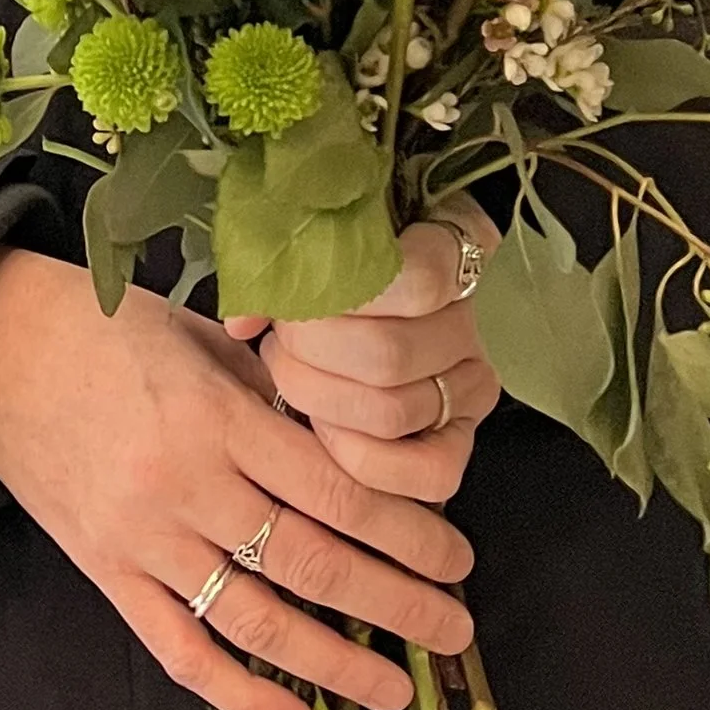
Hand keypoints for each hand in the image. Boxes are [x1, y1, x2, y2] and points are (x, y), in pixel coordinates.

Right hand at [0, 249, 475, 709]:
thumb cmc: (103, 330)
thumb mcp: (198, 339)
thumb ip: (269, 395)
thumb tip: (348, 448)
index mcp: (216, 416)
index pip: (334, 492)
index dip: (407, 534)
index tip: (456, 557)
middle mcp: (185, 485)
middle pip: (310, 563)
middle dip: (397, 605)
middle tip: (456, 631)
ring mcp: (142, 539)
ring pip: (256, 623)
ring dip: (337, 665)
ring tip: (397, 689)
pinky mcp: (107, 575)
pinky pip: (183, 653)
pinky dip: (244, 698)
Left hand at [232, 216, 501, 502]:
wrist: (375, 302)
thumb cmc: (337, 264)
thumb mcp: (321, 238)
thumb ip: (284, 265)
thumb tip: (241, 324)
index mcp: (448, 255)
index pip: (417, 279)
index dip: (340, 294)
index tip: (293, 293)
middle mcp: (468, 324)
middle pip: (386, 354)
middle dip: (309, 354)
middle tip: (277, 342)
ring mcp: (469, 385)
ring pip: (392, 412)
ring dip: (320, 400)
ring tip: (289, 375)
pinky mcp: (459, 439)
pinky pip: (426, 472)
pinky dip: (360, 456)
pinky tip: (322, 426)